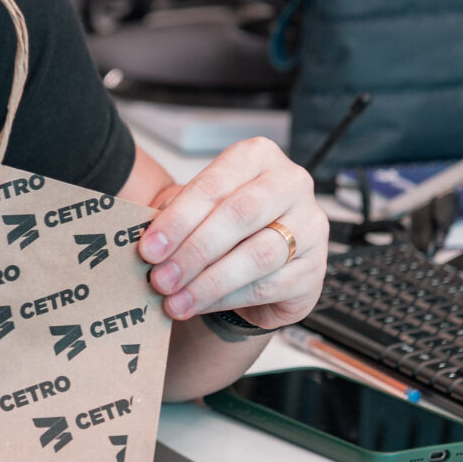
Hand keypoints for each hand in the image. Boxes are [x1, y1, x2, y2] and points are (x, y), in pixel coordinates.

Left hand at [136, 137, 326, 330]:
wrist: (264, 260)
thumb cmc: (226, 225)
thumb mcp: (199, 209)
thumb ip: (177, 218)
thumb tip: (148, 243)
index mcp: (258, 156)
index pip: (214, 186)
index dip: (178, 220)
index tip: (148, 248)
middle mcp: (290, 184)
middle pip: (240, 215)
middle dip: (194, 251)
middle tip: (160, 278)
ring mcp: (310, 227)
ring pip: (257, 256)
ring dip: (208, 282)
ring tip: (175, 300)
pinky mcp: (314, 269)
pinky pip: (268, 286)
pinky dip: (227, 299)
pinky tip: (199, 305)